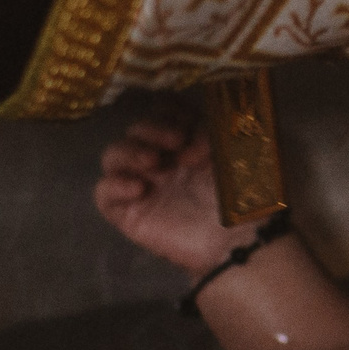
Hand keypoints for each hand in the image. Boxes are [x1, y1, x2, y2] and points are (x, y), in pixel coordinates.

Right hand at [94, 113, 232, 273]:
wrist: (240, 240)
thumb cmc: (245, 195)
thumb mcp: (237, 151)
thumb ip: (209, 128)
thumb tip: (182, 142)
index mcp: (189, 145)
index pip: (160, 113)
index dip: (167, 110)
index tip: (185, 119)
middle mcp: (164, 163)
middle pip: (135, 130)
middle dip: (151, 128)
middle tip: (176, 142)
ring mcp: (145, 188)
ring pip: (113, 156)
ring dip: (129, 150)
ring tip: (154, 162)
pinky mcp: (131, 214)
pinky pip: (103, 193)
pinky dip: (114, 184)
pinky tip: (140, 188)